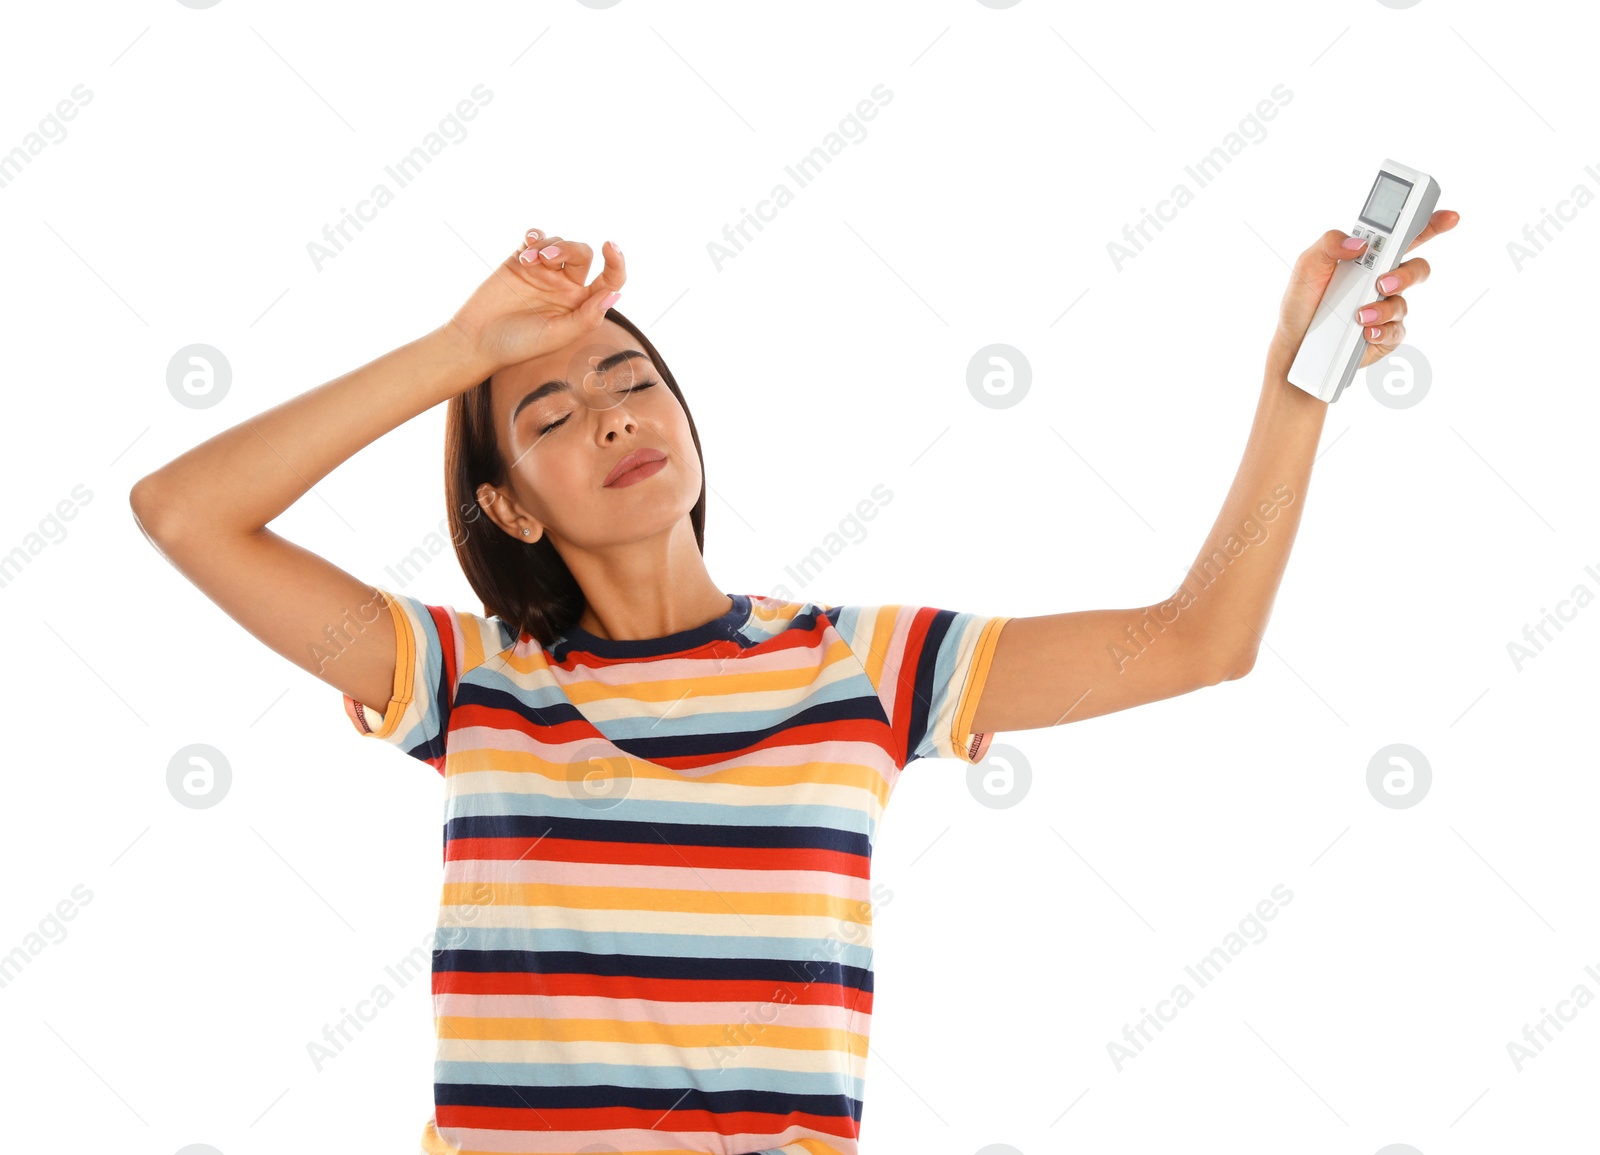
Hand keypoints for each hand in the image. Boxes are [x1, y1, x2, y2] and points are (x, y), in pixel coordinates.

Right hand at [448, 227, 625, 373]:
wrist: (478, 340)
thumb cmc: (520, 344)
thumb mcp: (557, 335)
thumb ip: (587, 317)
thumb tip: (615, 294)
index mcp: (581, 305)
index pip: (609, 280)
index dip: (616, 262)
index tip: (610, 246)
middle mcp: (566, 286)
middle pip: (582, 254)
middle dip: (568, 249)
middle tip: (547, 258)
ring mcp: (544, 272)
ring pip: (558, 243)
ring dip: (546, 246)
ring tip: (527, 260)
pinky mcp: (521, 261)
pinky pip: (536, 238)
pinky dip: (535, 235)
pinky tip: (528, 242)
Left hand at [1267, 210, 1459, 375]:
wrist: (1294, 343)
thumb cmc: (1302, 301)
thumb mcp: (1308, 266)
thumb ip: (1329, 244)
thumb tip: (1358, 243)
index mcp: (1370, 258)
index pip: (1407, 237)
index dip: (1432, 224)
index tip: (1450, 217)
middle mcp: (1383, 281)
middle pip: (1417, 269)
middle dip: (1407, 274)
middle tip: (1382, 282)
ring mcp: (1387, 308)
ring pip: (1404, 303)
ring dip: (1384, 308)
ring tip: (1360, 315)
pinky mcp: (1384, 335)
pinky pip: (1396, 331)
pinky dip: (1382, 330)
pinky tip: (1366, 332)